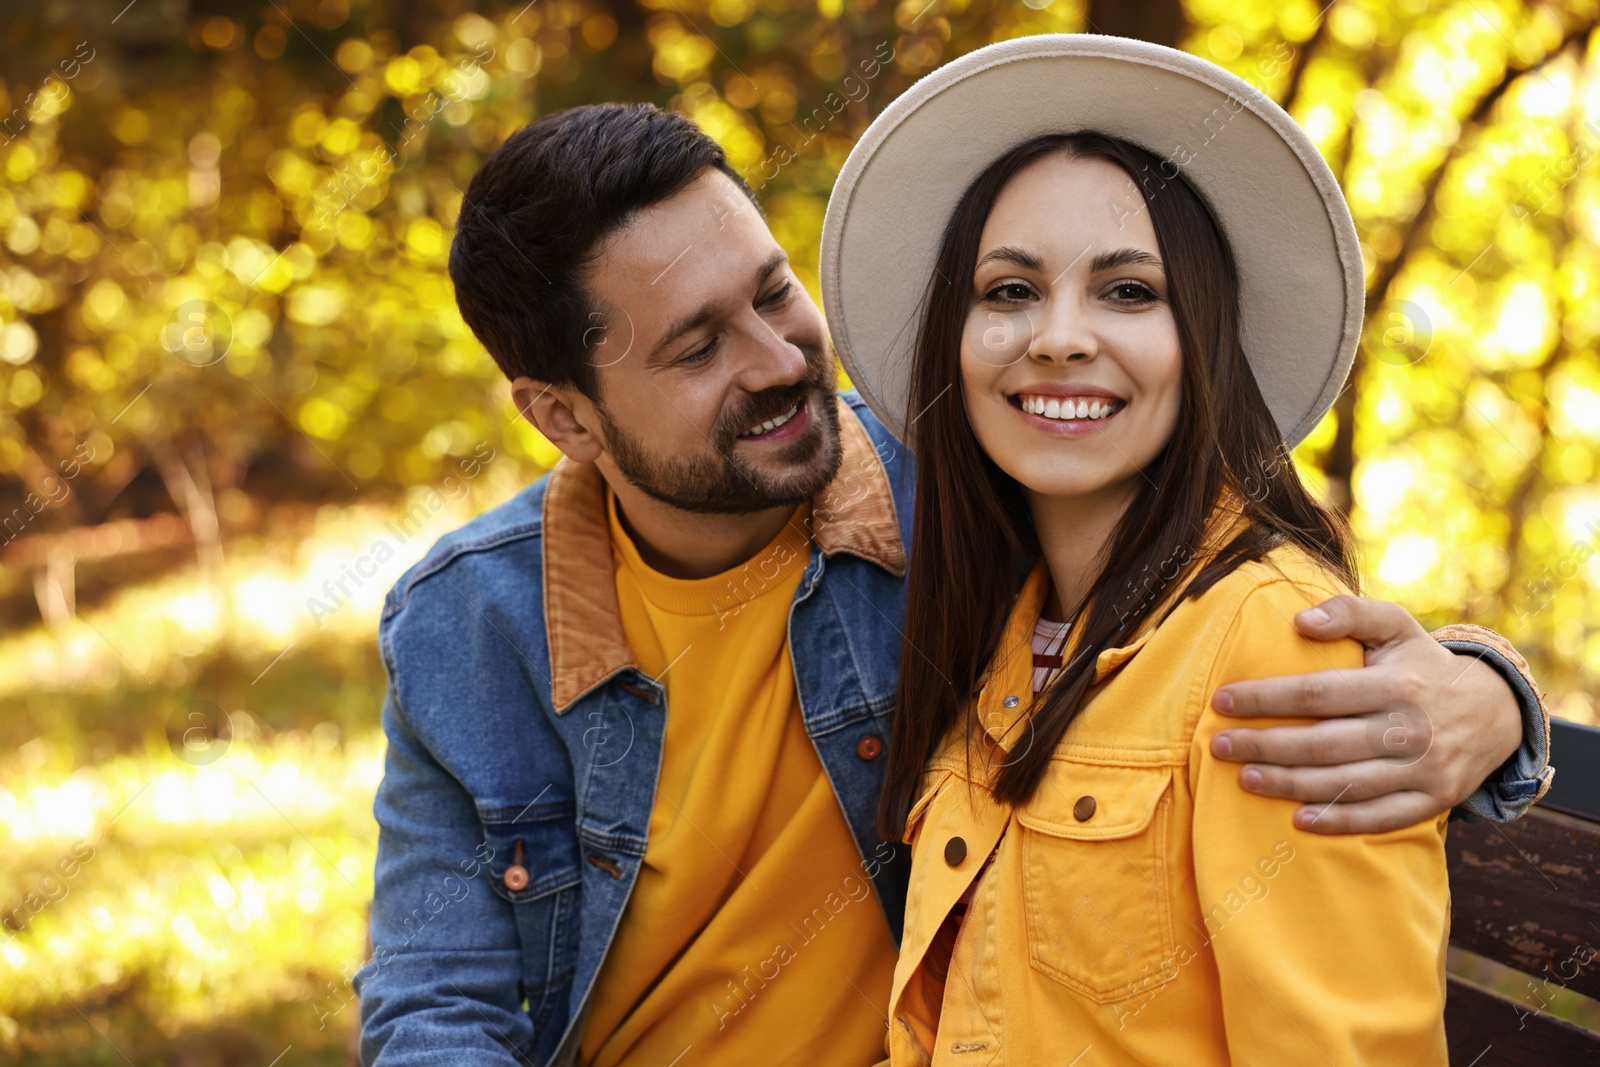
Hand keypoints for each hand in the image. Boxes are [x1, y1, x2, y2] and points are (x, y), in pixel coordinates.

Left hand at [1208, 595, 1521, 833]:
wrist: (1494, 712)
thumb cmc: (1421, 665)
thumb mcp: (1396, 626)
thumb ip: (1349, 613)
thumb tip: (1300, 620)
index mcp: (1397, 684)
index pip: (1318, 694)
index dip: (1266, 699)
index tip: (1223, 700)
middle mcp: (1411, 729)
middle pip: (1324, 743)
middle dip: (1265, 746)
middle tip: (1219, 746)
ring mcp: (1424, 769)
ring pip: (1345, 783)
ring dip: (1290, 784)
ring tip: (1245, 778)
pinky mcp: (1433, 800)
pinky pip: (1380, 818)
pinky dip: (1339, 821)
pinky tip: (1299, 819)